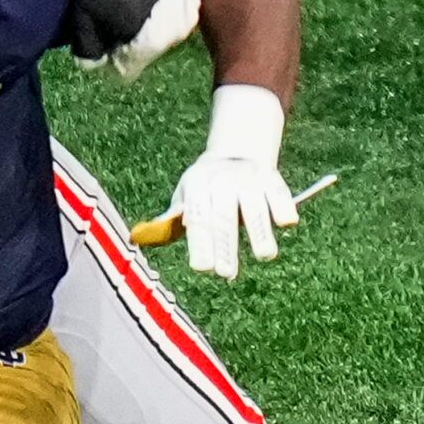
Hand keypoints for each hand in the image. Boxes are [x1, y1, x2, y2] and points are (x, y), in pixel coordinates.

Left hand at [166, 84, 295, 280]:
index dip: (201, 243)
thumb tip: (137, 238)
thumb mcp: (185, 198)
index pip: (197, 219)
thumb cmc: (204, 188)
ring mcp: (247, 177)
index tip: (203, 268)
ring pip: (254, 205)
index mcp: (196, 186)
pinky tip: (286, 224)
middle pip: (223, 217)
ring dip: (260, 230)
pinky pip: (279, 191)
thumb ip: (168, 221)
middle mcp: (221, 180)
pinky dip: (283, 206)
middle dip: (226, 245)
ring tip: (265, 255)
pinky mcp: (271, 176)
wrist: (234, 150)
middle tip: (227, 273)